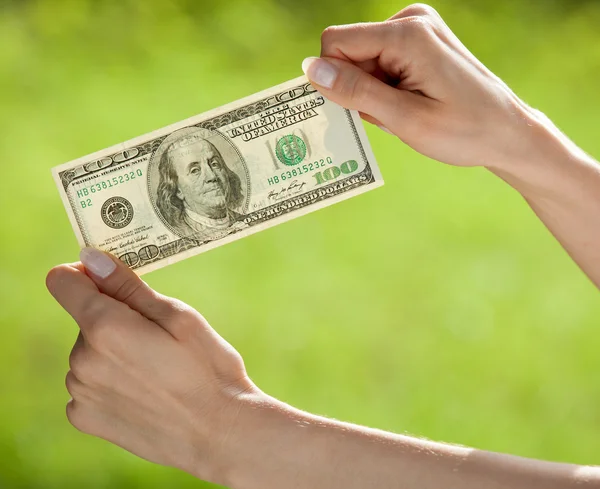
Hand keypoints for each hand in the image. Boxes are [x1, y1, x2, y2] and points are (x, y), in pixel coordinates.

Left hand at [46, 248, 259, 482]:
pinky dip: (109, 383)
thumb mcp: (178, 317)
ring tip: (155, 371)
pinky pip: (88, 384)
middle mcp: (82, 359)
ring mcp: (80, 392)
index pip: (62, 281)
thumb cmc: (208, 368)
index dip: (84, 275)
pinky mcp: (85, 418)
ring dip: (112, 353)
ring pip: (88, 353)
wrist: (220, 433)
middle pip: (85, 319)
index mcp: (105, 326)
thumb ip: (128, 286)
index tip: (111, 283)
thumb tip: (91, 258)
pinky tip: (143, 393)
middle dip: (114, 321)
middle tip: (157, 340)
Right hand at [301, 4, 546, 169]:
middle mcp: (411, 20)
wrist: (507, 132)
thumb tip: (310, 69)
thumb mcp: (405, 119)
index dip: (336, 80)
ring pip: (363, 61)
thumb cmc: (464, 131)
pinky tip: (411, 102)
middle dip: (360, 89)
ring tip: (407, 110)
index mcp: (407, 34)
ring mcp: (417, 27)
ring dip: (375, 92)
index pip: (335, 43)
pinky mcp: (419, 39)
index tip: (365, 108)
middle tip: (395, 114)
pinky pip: (380, 61)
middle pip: (349, 52)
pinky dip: (387, 88)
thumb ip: (355, 92)